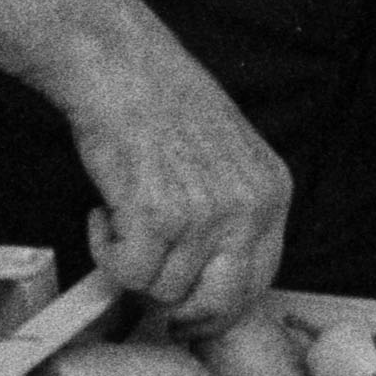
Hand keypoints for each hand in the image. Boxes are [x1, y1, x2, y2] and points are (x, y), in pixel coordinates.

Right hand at [61, 38, 293, 330]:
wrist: (120, 66)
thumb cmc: (161, 97)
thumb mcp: (229, 151)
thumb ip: (234, 206)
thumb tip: (213, 266)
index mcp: (271, 192)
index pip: (261, 278)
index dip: (221, 303)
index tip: (196, 310)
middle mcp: (246, 209)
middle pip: (221, 301)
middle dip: (183, 310)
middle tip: (151, 293)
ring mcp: (203, 216)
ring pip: (166, 288)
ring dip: (133, 264)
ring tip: (119, 219)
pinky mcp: (155, 218)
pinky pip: (129, 272)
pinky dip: (106, 252)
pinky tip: (103, 217)